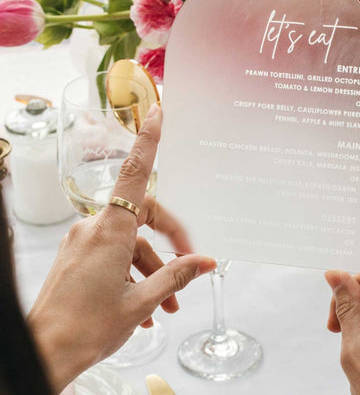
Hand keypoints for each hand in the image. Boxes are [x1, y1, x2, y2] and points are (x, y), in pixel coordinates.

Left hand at [28, 104, 215, 391]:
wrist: (42, 356)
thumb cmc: (86, 329)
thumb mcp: (140, 302)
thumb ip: (176, 276)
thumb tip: (207, 262)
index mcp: (111, 231)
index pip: (135, 174)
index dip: (148, 140)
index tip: (156, 113)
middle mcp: (95, 228)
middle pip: (143, 215)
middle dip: (170, 240)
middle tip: (189, 264)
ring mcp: (84, 242)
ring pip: (130, 243)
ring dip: (153, 270)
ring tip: (168, 306)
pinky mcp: (78, 257)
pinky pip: (113, 256)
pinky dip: (133, 275)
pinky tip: (145, 307)